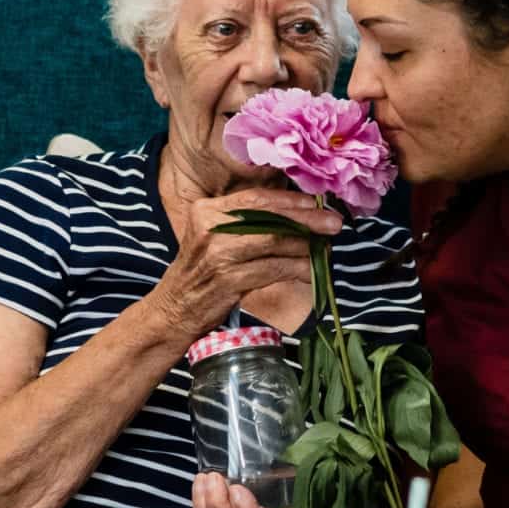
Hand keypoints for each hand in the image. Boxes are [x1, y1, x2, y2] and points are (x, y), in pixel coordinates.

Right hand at [151, 186, 341, 338]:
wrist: (174, 309)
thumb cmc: (201, 273)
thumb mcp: (214, 238)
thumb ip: (244, 223)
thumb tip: (295, 214)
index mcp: (206, 211)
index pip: (255, 198)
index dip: (289, 200)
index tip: (315, 202)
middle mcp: (209, 227)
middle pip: (268, 217)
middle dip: (306, 220)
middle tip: (333, 223)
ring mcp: (217, 254)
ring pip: (274, 242)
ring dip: (306, 246)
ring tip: (326, 249)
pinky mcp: (228, 280)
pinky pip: (273, 269)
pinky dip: (297, 269)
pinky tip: (312, 272)